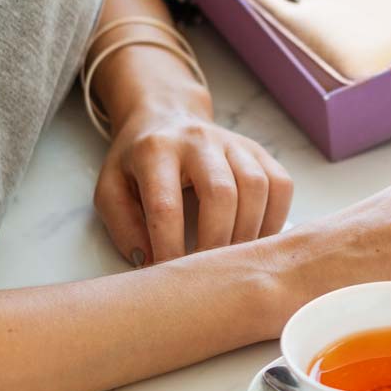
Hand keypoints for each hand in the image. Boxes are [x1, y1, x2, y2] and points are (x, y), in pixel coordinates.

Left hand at [95, 101, 293, 264]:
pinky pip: (280, 184)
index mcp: (155, 150)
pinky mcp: (258, 150)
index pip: (166, 205)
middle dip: (216, 241)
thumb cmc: (137, 162)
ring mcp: (234, 142)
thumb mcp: (110, 188)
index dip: (170, 246)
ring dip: (249, 232)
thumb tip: (150, 261)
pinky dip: (275, 217)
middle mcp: (198, 140)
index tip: (170, 274)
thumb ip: (123, 226)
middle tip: (208, 271)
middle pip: (221, 193)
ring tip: (234, 259)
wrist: (166, 116)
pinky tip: (257, 239)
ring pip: (256, 187)